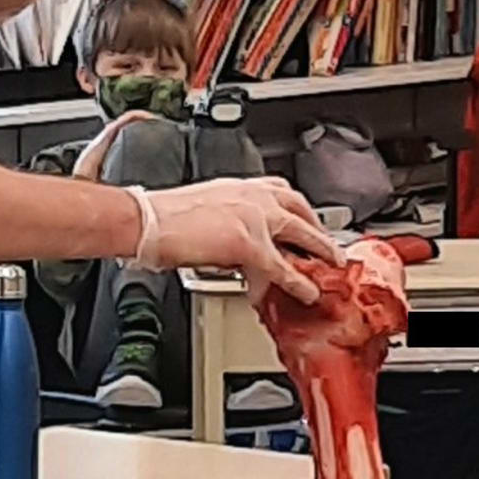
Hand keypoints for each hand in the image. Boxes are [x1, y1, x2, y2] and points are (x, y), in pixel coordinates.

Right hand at [144, 173, 341, 303]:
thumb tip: (232, 247)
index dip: (297, 209)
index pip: (279, 191)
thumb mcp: (202, 207)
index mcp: (238, 186)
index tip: (306, 219)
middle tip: (329, 244)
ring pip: (300, 234)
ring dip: (320, 250)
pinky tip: (307, 292)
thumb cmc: (160, 217)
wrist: (147, 221)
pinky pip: (282, 267)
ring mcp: (254, 217)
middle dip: (317, 228)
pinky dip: (298, 282)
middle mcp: (251, 196)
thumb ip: (226, 220)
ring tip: (331, 264)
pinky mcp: (250, 243)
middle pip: (299, 209)